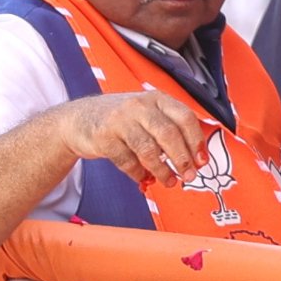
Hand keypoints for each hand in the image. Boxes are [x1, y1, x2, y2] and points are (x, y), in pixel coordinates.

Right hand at [50, 88, 212, 189]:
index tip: (202, 160)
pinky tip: (142, 177)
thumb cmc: (120, 119)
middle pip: (169, 134)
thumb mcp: (146, 114)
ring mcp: (120, 119)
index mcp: (156, 99)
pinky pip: (127, 161)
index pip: (185, 117)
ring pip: (149, 150)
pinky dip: (138, 173)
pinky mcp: (104, 136)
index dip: (196, 141)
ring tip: (169, 181)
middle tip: (189, 176)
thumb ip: (169, 128)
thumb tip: (197, 156)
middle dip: (182, 159)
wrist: (78, 119)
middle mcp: (139, 105)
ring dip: (162, 171)